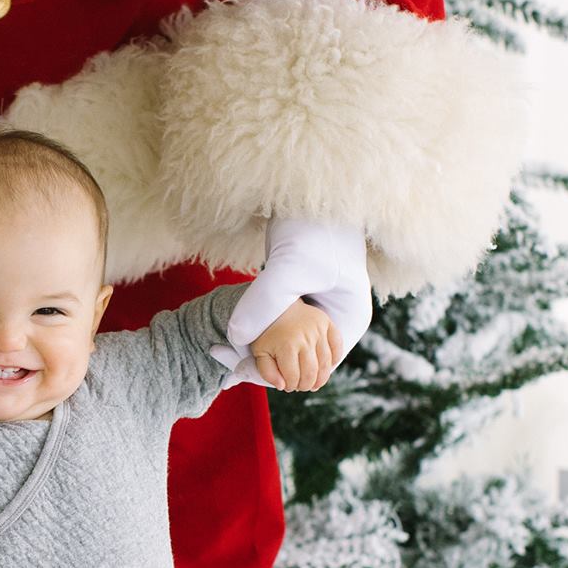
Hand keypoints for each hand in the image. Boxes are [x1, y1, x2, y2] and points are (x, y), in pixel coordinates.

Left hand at [225, 218, 372, 372]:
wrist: (309, 194)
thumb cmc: (313, 226)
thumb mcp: (291, 265)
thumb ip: (266, 301)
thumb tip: (236, 337)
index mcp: (347, 323)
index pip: (311, 369)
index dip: (275, 374)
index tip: (237, 370)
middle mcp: (334, 322)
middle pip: (297, 359)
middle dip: (262, 362)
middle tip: (220, 357)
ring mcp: (317, 310)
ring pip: (283, 343)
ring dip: (255, 346)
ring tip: (220, 349)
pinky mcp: (298, 298)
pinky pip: (275, 324)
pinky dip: (254, 328)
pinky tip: (228, 330)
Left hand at [249, 297, 342, 390]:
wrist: (277, 303)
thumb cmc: (267, 331)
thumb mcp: (259, 352)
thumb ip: (267, 372)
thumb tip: (282, 386)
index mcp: (286, 346)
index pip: (294, 377)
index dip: (291, 386)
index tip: (287, 386)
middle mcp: (305, 338)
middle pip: (311, 373)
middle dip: (306, 385)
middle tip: (301, 386)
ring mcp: (318, 330)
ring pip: (326, 363)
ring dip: (321, 378)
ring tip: (314, 383)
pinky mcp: (327, 322)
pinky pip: (337, 345)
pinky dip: (335, 358)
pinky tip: (328, 366)